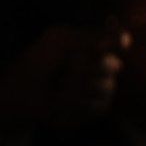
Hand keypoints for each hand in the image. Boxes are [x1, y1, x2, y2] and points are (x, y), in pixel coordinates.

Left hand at [0, 24, 126, 130]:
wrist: (25, 90)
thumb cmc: (40, 60)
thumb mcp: (57, 40)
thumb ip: (85, 38)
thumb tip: (114, 41)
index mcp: (98, 44)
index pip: (119, 39)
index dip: (119, 41)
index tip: (117, 43)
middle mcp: (107, 66)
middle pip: (110, 64)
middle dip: (83, 65)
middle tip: (65, 64)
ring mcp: (106, 87)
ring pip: (103, 86)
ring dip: (74, 85)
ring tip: (58, 84)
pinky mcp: (99, 108)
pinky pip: (95, 105)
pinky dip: (73, 102)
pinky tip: (61, 99)